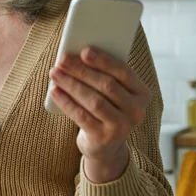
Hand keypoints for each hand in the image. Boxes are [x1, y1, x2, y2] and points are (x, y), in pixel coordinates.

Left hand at [49, 47, 150, 182]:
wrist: (105, 145)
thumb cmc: (105, 108)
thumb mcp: (111, 93)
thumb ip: (102, 74)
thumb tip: (76, 55)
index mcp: (142, 94)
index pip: (124, 72)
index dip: (104, 60)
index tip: (84, 50)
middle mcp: (136, 111)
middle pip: (107, 85)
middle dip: (81, 70)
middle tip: (62, 60)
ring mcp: (122, 127)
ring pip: (94, 101)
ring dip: (71, 84)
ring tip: (55, 73)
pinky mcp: (104, 138)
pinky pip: (82, 116)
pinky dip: (66, 101)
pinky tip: (54, 91)